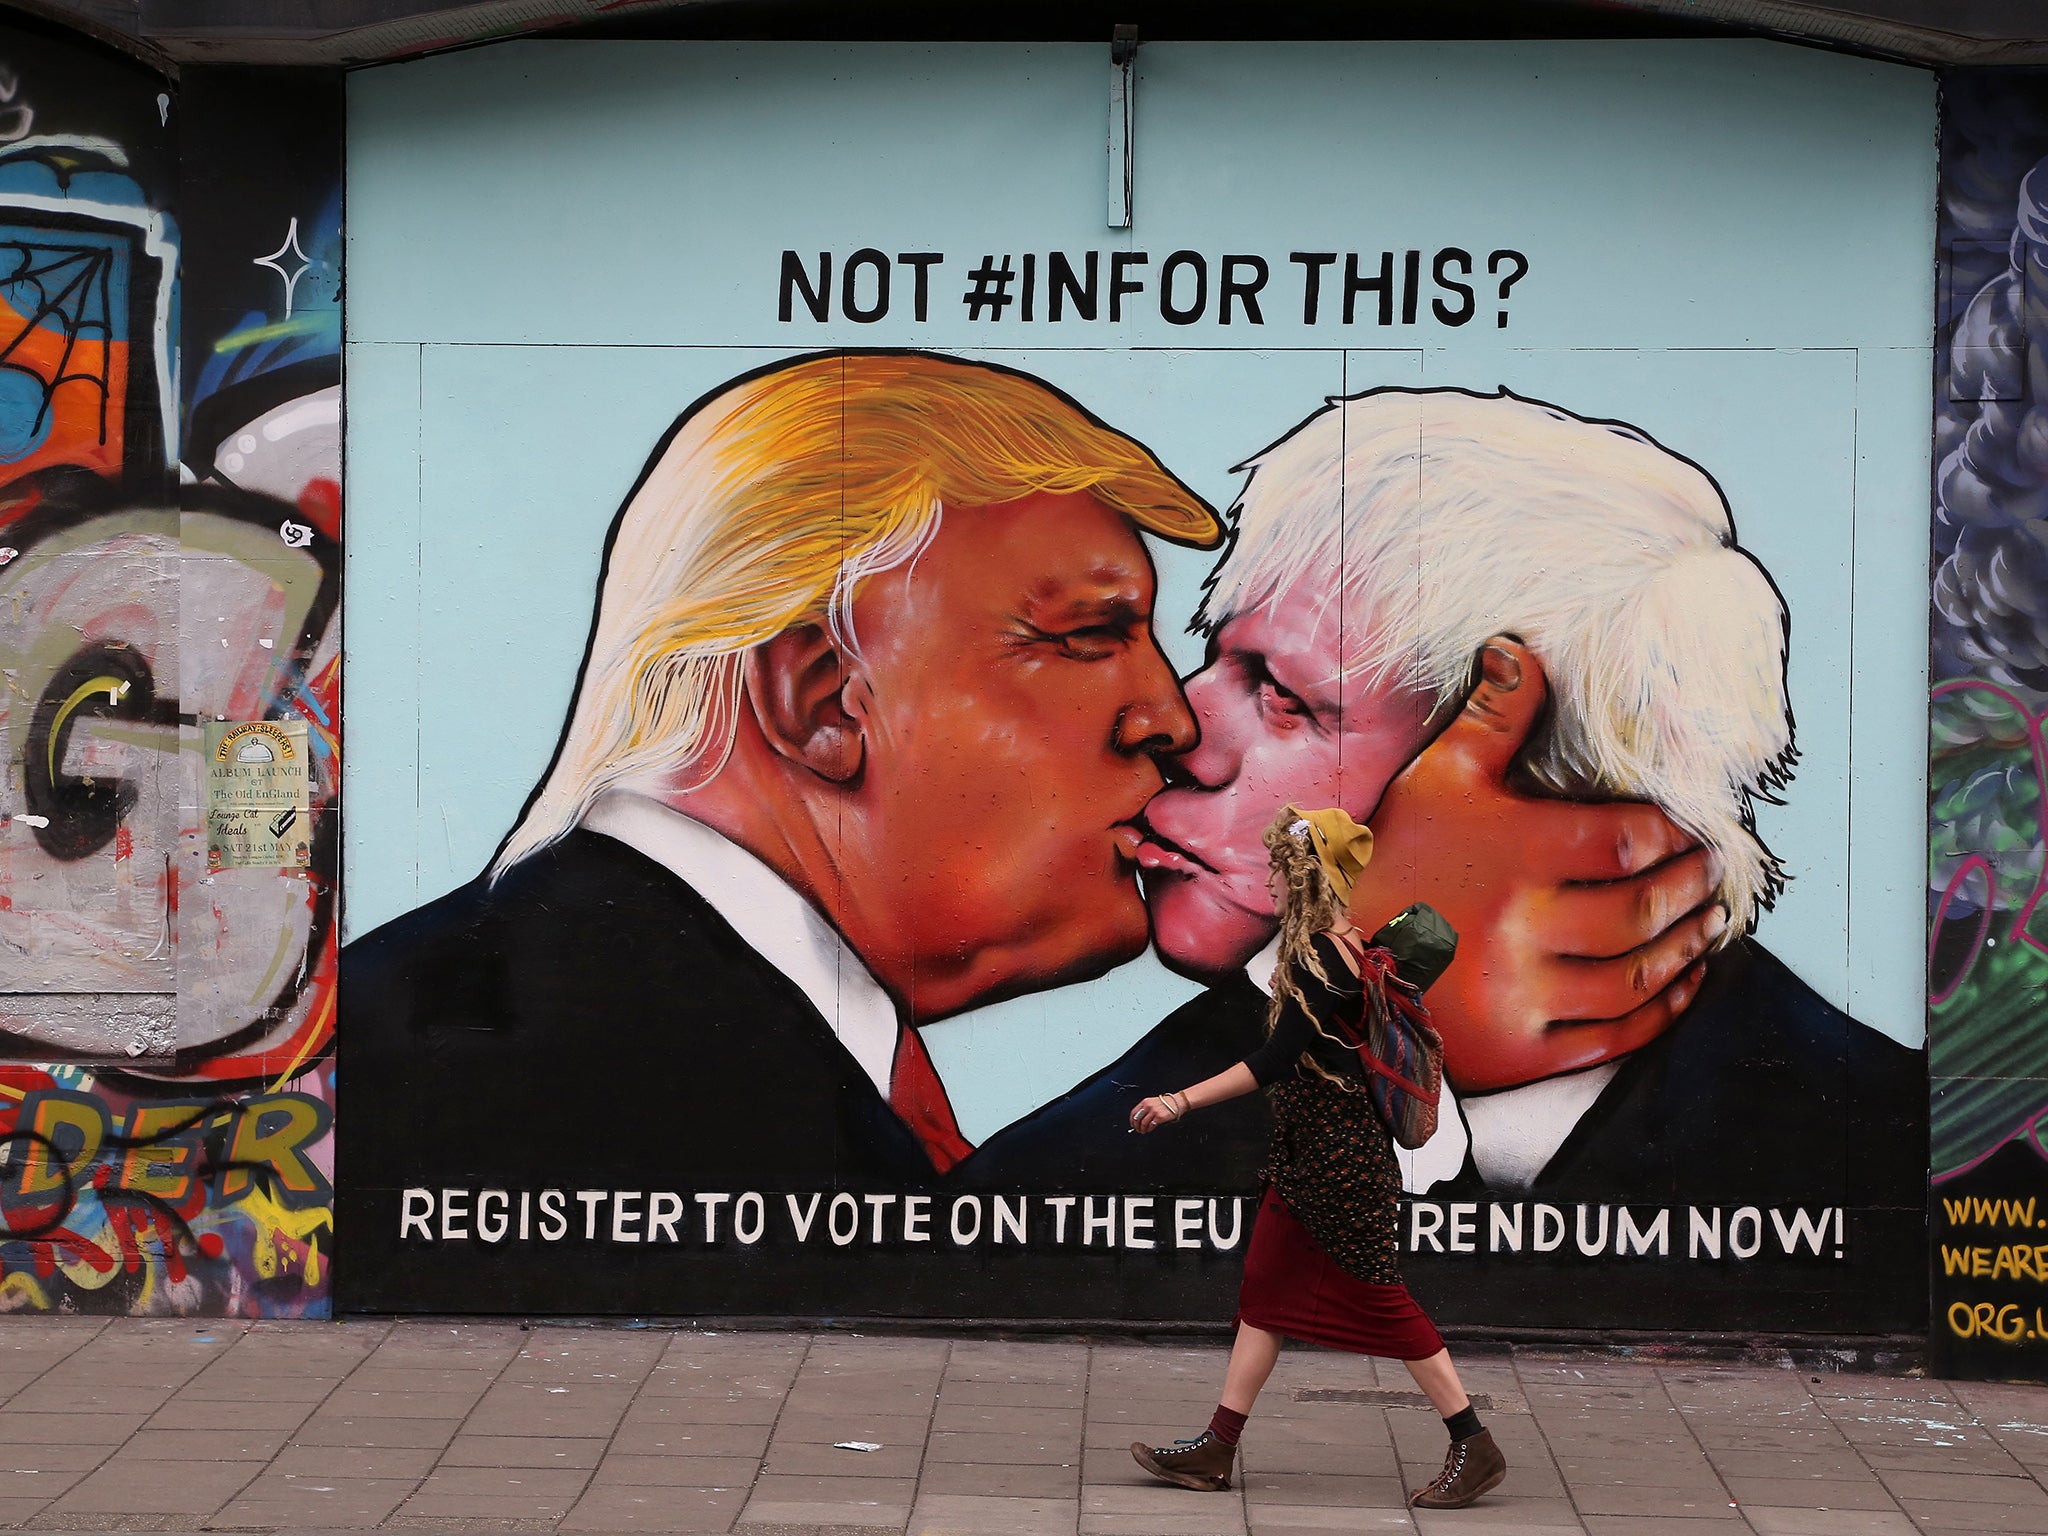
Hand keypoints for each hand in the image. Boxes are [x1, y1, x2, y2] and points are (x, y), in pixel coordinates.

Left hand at [1129, 1094, 1184, 1133]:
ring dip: (1142, 1129)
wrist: (1177, 1102)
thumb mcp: (1153, 1101)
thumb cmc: (1167, 1102)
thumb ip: (1146, 1108)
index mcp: (1145, 1102)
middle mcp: (1148, 1106)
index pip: (1134, 1112)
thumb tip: (1139, 1118)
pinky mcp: (1159, 1117)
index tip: (1132, 1124)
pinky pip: (1151, 1125)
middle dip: (1136, 1126)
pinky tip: (1149, 1130)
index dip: (1132, 1120)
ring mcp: (1154, 1112)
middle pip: (1137, 1118)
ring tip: (1143, 1131)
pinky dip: (1149, 1129)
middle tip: (1137, 1130)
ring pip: (1143, 1123)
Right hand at [1351, 638, 1724, 1092]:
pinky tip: (1679, 985)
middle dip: (1690, 890)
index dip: (1672, 836)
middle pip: (1642, 909)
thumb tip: (1521, 648)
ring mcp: (1523, 996)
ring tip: (1703, 925)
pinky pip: (1612, 1037)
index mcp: (1512, 854)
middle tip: (1710, 875)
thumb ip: (1491, 717)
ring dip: (1685, 950)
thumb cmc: (1388, 862)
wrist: (1329, 964)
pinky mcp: (1519, 1052)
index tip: (1690, 832)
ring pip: (1636, 976)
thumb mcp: (1435, 779)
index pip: (1627, 840)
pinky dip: (1660, 1012)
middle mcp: (1523, 928)